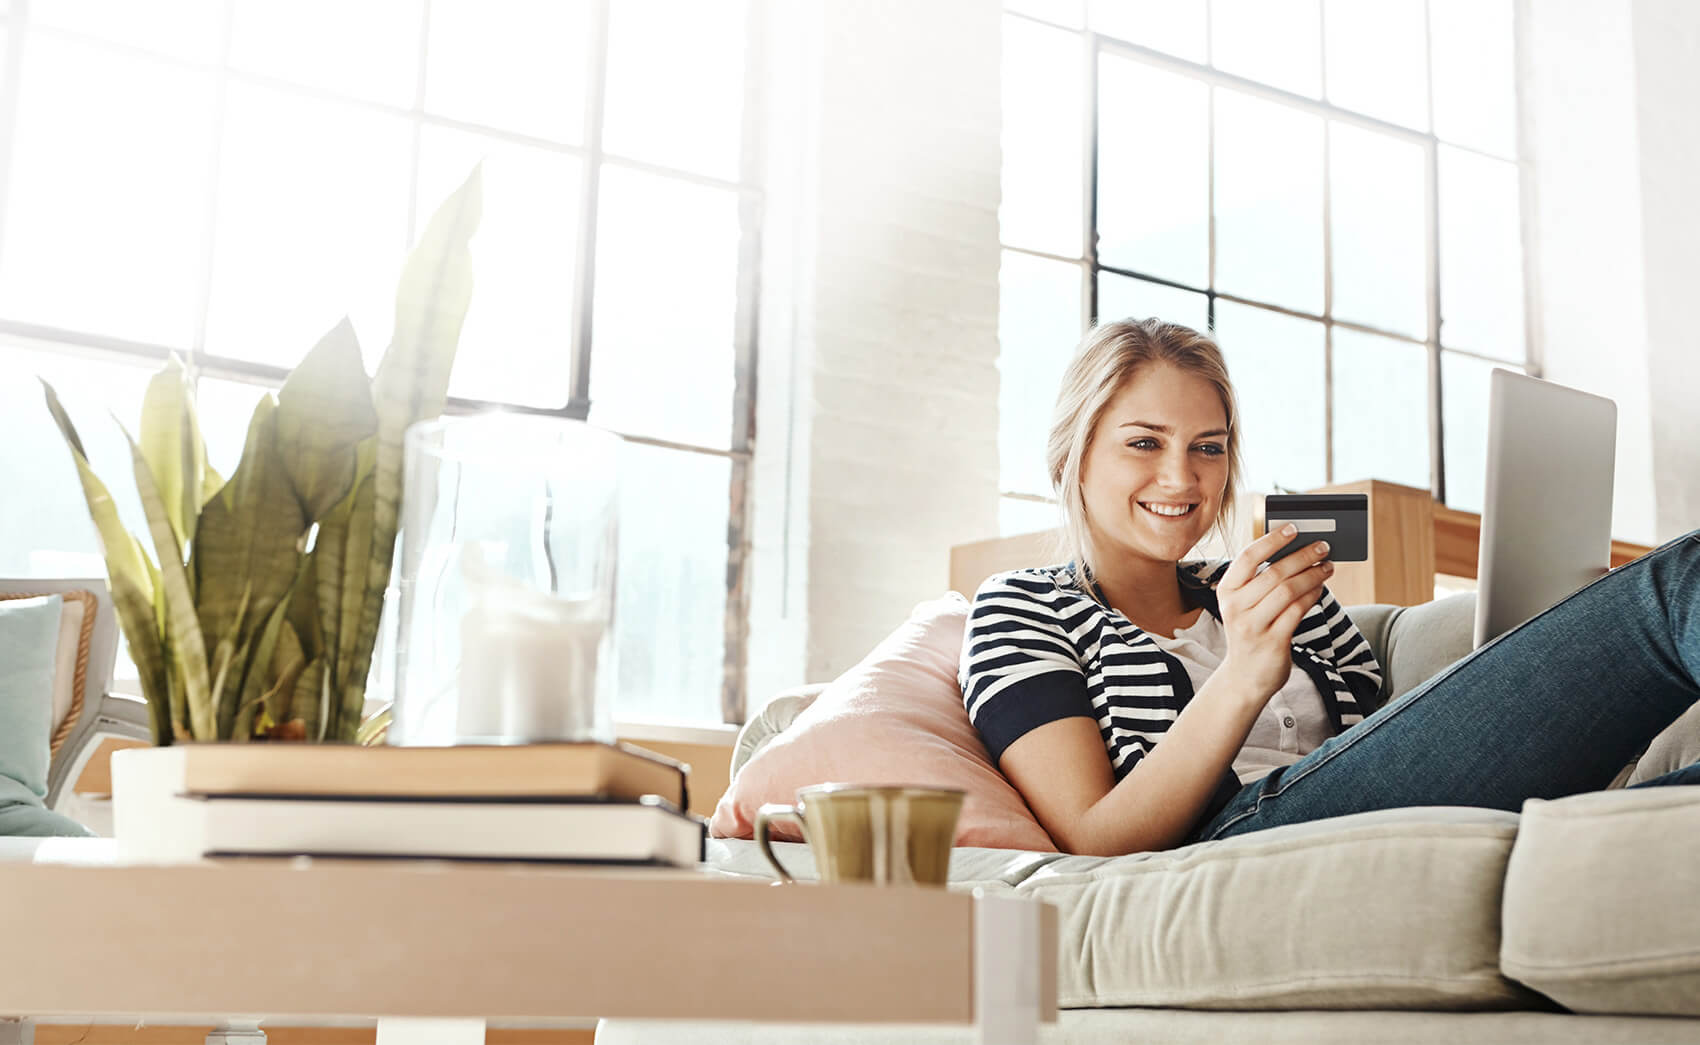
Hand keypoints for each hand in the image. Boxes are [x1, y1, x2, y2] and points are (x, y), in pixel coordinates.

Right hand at [1213, 525, 1333, 705]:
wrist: (1245, 677)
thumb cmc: (1250, 632)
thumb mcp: (1245, 605)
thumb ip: (1261, 581)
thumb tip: (1296, 550)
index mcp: (1226, 592)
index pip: (1247, 558)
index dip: (1271, 540)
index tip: (1293, 528)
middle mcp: (1236, 608)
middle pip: (1274, 573)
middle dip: (1303, 556)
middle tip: (1323, 546)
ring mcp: (1252, 626)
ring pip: (1288, 591)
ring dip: (1313, 575)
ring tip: (1328, 566)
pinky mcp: (1272, 641)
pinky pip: (1297, 611)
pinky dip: (1312, 596)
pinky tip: (1320, 589)